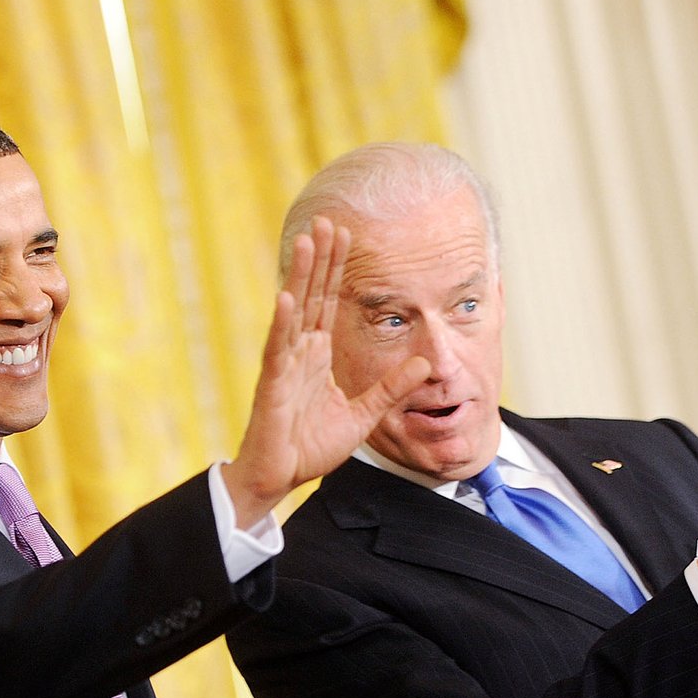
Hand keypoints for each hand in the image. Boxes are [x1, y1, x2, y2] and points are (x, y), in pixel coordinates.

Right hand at [222, 217, 429, 526]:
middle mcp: (299, 352)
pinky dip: (281, 324)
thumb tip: (425, 362)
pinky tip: (285, 297)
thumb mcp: (364, 415)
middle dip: (321, 259)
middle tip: (326, 221)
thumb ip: (391, 388)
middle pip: (311, 295)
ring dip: (301, 276)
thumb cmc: (311, 447)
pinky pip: (276, 350)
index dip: (337, 270)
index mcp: (317, 355)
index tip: (346, 236)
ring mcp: (284, 365)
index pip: (329, 302)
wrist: (280, 477)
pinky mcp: (272, 385)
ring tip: (308, 242)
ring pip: (292, 311)